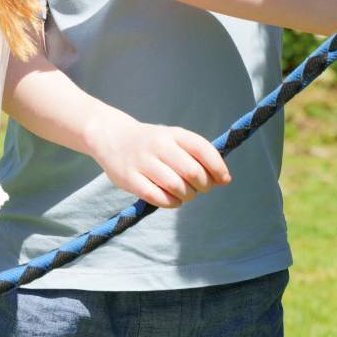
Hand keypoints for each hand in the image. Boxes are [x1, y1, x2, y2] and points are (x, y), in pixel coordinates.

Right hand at [86, 111, 231, 208]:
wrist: (112, 137)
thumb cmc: (152, 143)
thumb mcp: (174, 139)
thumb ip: (197, 155)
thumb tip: (224, 178)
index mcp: (173, 133)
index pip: (203, 149)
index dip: (218, 167)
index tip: (224, 179)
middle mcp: (159, 145)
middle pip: (193, 172)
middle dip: (203, 186)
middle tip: (200, 188)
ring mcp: (142, 162)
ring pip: (176, 187)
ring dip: (188, 196)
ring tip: (185, 194)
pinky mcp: (129, 179)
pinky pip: (158, 198)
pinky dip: (171, 203)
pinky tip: (173, 200)